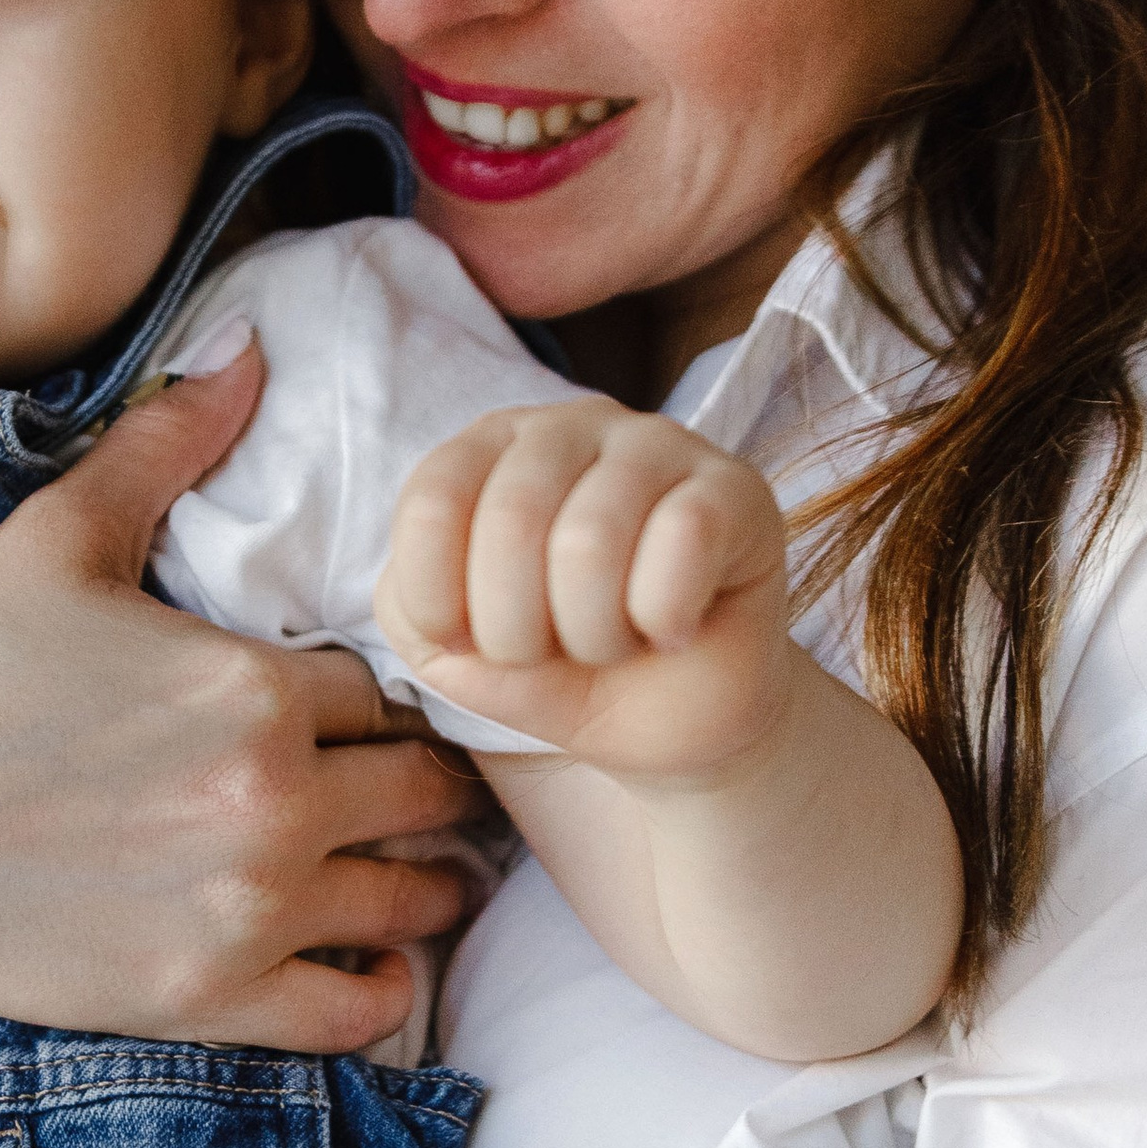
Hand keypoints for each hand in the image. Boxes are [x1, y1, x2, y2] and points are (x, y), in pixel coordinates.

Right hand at [0, 336, 480, 1055]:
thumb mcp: (57, 539)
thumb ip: (167, 445)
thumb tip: (250, 349)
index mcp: (254, 685)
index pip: (390, 686)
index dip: (388, 692)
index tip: (376, 707)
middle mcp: (275, 799)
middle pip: (426, 792)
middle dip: (427, 784)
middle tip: (418, 788)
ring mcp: (250, 908)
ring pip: (415, 899)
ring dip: (427, 882)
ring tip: (413, 869)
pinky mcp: (211, 997)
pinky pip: (360, 1010)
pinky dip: (379, 985)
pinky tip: (362, 954)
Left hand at [375, 397, 794, 788]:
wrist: (674, 722)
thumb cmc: (564, 671)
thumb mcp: (459, 655)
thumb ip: (412, 615)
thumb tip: (430, 599)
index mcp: (489, 446)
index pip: (432, 503)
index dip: (441, 602)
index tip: (474, 647)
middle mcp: (569, 425)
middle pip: (511, 521)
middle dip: (519, 632)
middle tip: (556, 655)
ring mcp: (657, 444)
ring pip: (591, 539)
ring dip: (594, 634)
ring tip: (615, 642)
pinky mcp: (734, 486)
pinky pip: (683, 539)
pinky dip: (664, 616)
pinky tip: (674, 629)